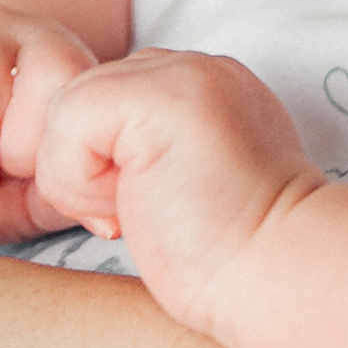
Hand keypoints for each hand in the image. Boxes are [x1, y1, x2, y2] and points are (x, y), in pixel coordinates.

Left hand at [31, 48, 325, 325]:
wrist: (282, 278)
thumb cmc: (236, 261)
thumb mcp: (186, 188)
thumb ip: (149, 154)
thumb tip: (96, 160)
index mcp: (207, 90)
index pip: (107, 104)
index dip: (104, 165)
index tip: (152, 213)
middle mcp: (195, 68)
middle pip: (79, 101)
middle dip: (87, 169)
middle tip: (145, 216)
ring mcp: (180, 73)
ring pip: (65, 107)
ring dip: (82, 179)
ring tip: (142, 211)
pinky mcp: (156, 95)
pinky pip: (67, 119)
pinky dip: (78, 181)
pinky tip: (131, 208)